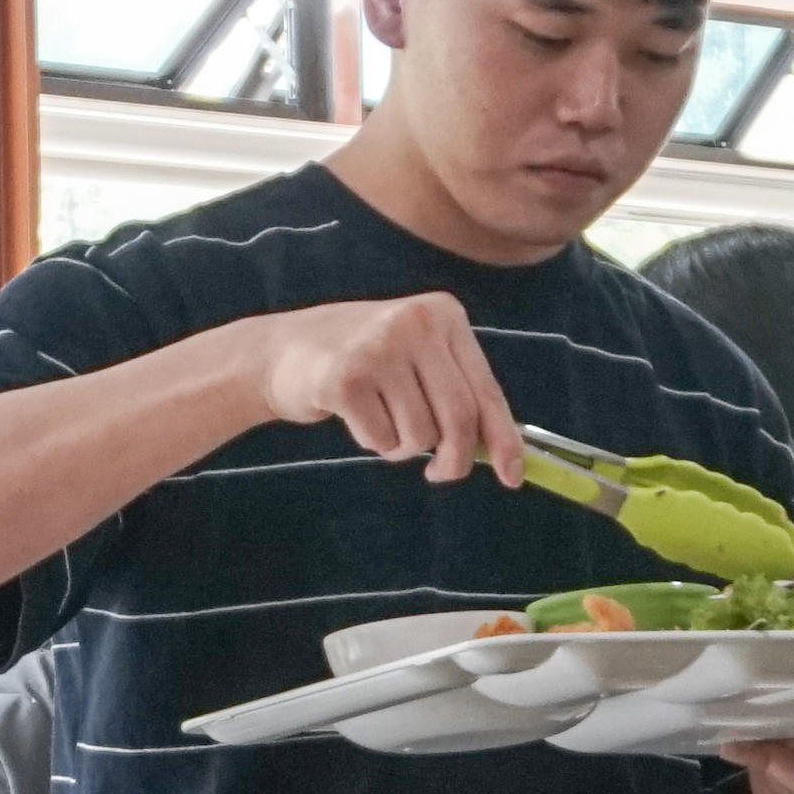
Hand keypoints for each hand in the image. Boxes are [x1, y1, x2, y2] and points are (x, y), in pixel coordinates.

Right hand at [256, 295, 522, 484]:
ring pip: (420, 434)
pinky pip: (381, 439)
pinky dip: (373, 443)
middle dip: (454, 459)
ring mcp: (379, 348)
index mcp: (444, 315)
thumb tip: (506, 453)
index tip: (513, 478)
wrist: (281, 350)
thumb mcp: (416, 358)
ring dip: (403, 447)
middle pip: (459, 417)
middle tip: (438, 473)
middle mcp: (416, 324)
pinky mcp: (345, 378)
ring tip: (382, 423)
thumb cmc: (362, 362)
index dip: (504, 439)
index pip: (486, 389)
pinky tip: (355, 416)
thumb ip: (456, 392)